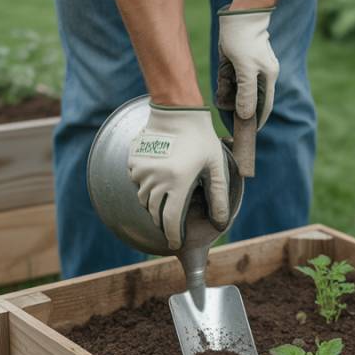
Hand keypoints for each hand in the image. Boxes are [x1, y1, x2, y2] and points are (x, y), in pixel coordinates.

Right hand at [128, 105, 230, 249]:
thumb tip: (221, 222)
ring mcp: (142, 170)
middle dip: (164, 220)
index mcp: (178, 183)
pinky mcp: (133, 162)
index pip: (170, 221)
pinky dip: (146, 185)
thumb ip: (218, 196)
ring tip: (168, 194)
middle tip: (173, 220)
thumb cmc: (200, 138)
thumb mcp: (215, 167)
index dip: (172, 236)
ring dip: (154, 203)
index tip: (174, 243)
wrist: (177, 111)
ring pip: (144, 199)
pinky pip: (137, 183)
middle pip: (155, 212)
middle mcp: (156, 180)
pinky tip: (159, 175)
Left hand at [216, 7, 278, 130]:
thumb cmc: (244, 40)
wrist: (239, 15)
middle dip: (237, 105)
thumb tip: (246, 115)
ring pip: (237, 90)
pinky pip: (229, 80)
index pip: (264, 106)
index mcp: (267, 78)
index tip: (248, 132)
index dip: (257, 120)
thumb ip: (247, 93)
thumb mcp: (245, 69)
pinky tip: (221, 79)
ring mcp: (247, 71)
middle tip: (227, 109)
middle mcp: (259, 76)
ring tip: (223, 87)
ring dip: (228, 93)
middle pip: (249, 99)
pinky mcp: (236, 65)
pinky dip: (224, 83)